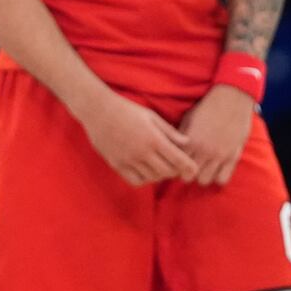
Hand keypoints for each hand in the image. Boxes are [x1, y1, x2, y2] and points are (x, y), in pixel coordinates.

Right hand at [76, 91, 197, 186]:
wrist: (98, 110)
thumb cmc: (127, 109)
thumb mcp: (151, 116)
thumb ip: (170, 132)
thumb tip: (187, 143)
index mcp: (154, 139)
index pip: (179, 161)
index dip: (189, 167)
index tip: (192, 168)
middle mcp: (142, 152)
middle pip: (167, 172)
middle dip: (175, 171)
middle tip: (174, 164)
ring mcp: (129, 160)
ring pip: (152, 178)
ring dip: (159, 175)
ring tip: (159, 165)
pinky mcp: (117, 164)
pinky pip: (135, 181)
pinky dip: (144, 179)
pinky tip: (144, 170)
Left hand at [180, 85, 255, 185]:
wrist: (232, 99)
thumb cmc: (208, 106)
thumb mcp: (189, 118)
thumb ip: (180, 135)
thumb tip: (170, 146)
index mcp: (190, 140)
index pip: (175, 163)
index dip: (174, 164)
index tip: (176, 162)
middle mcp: (203, 151)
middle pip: (187, 177)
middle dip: (185, 173)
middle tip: (188, 167)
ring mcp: (219, 155)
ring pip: (204, 181)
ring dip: (201, 176)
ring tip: (202, 169)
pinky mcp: (232, 157)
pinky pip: (222, 179)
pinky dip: (218, 177)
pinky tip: (216, 169)